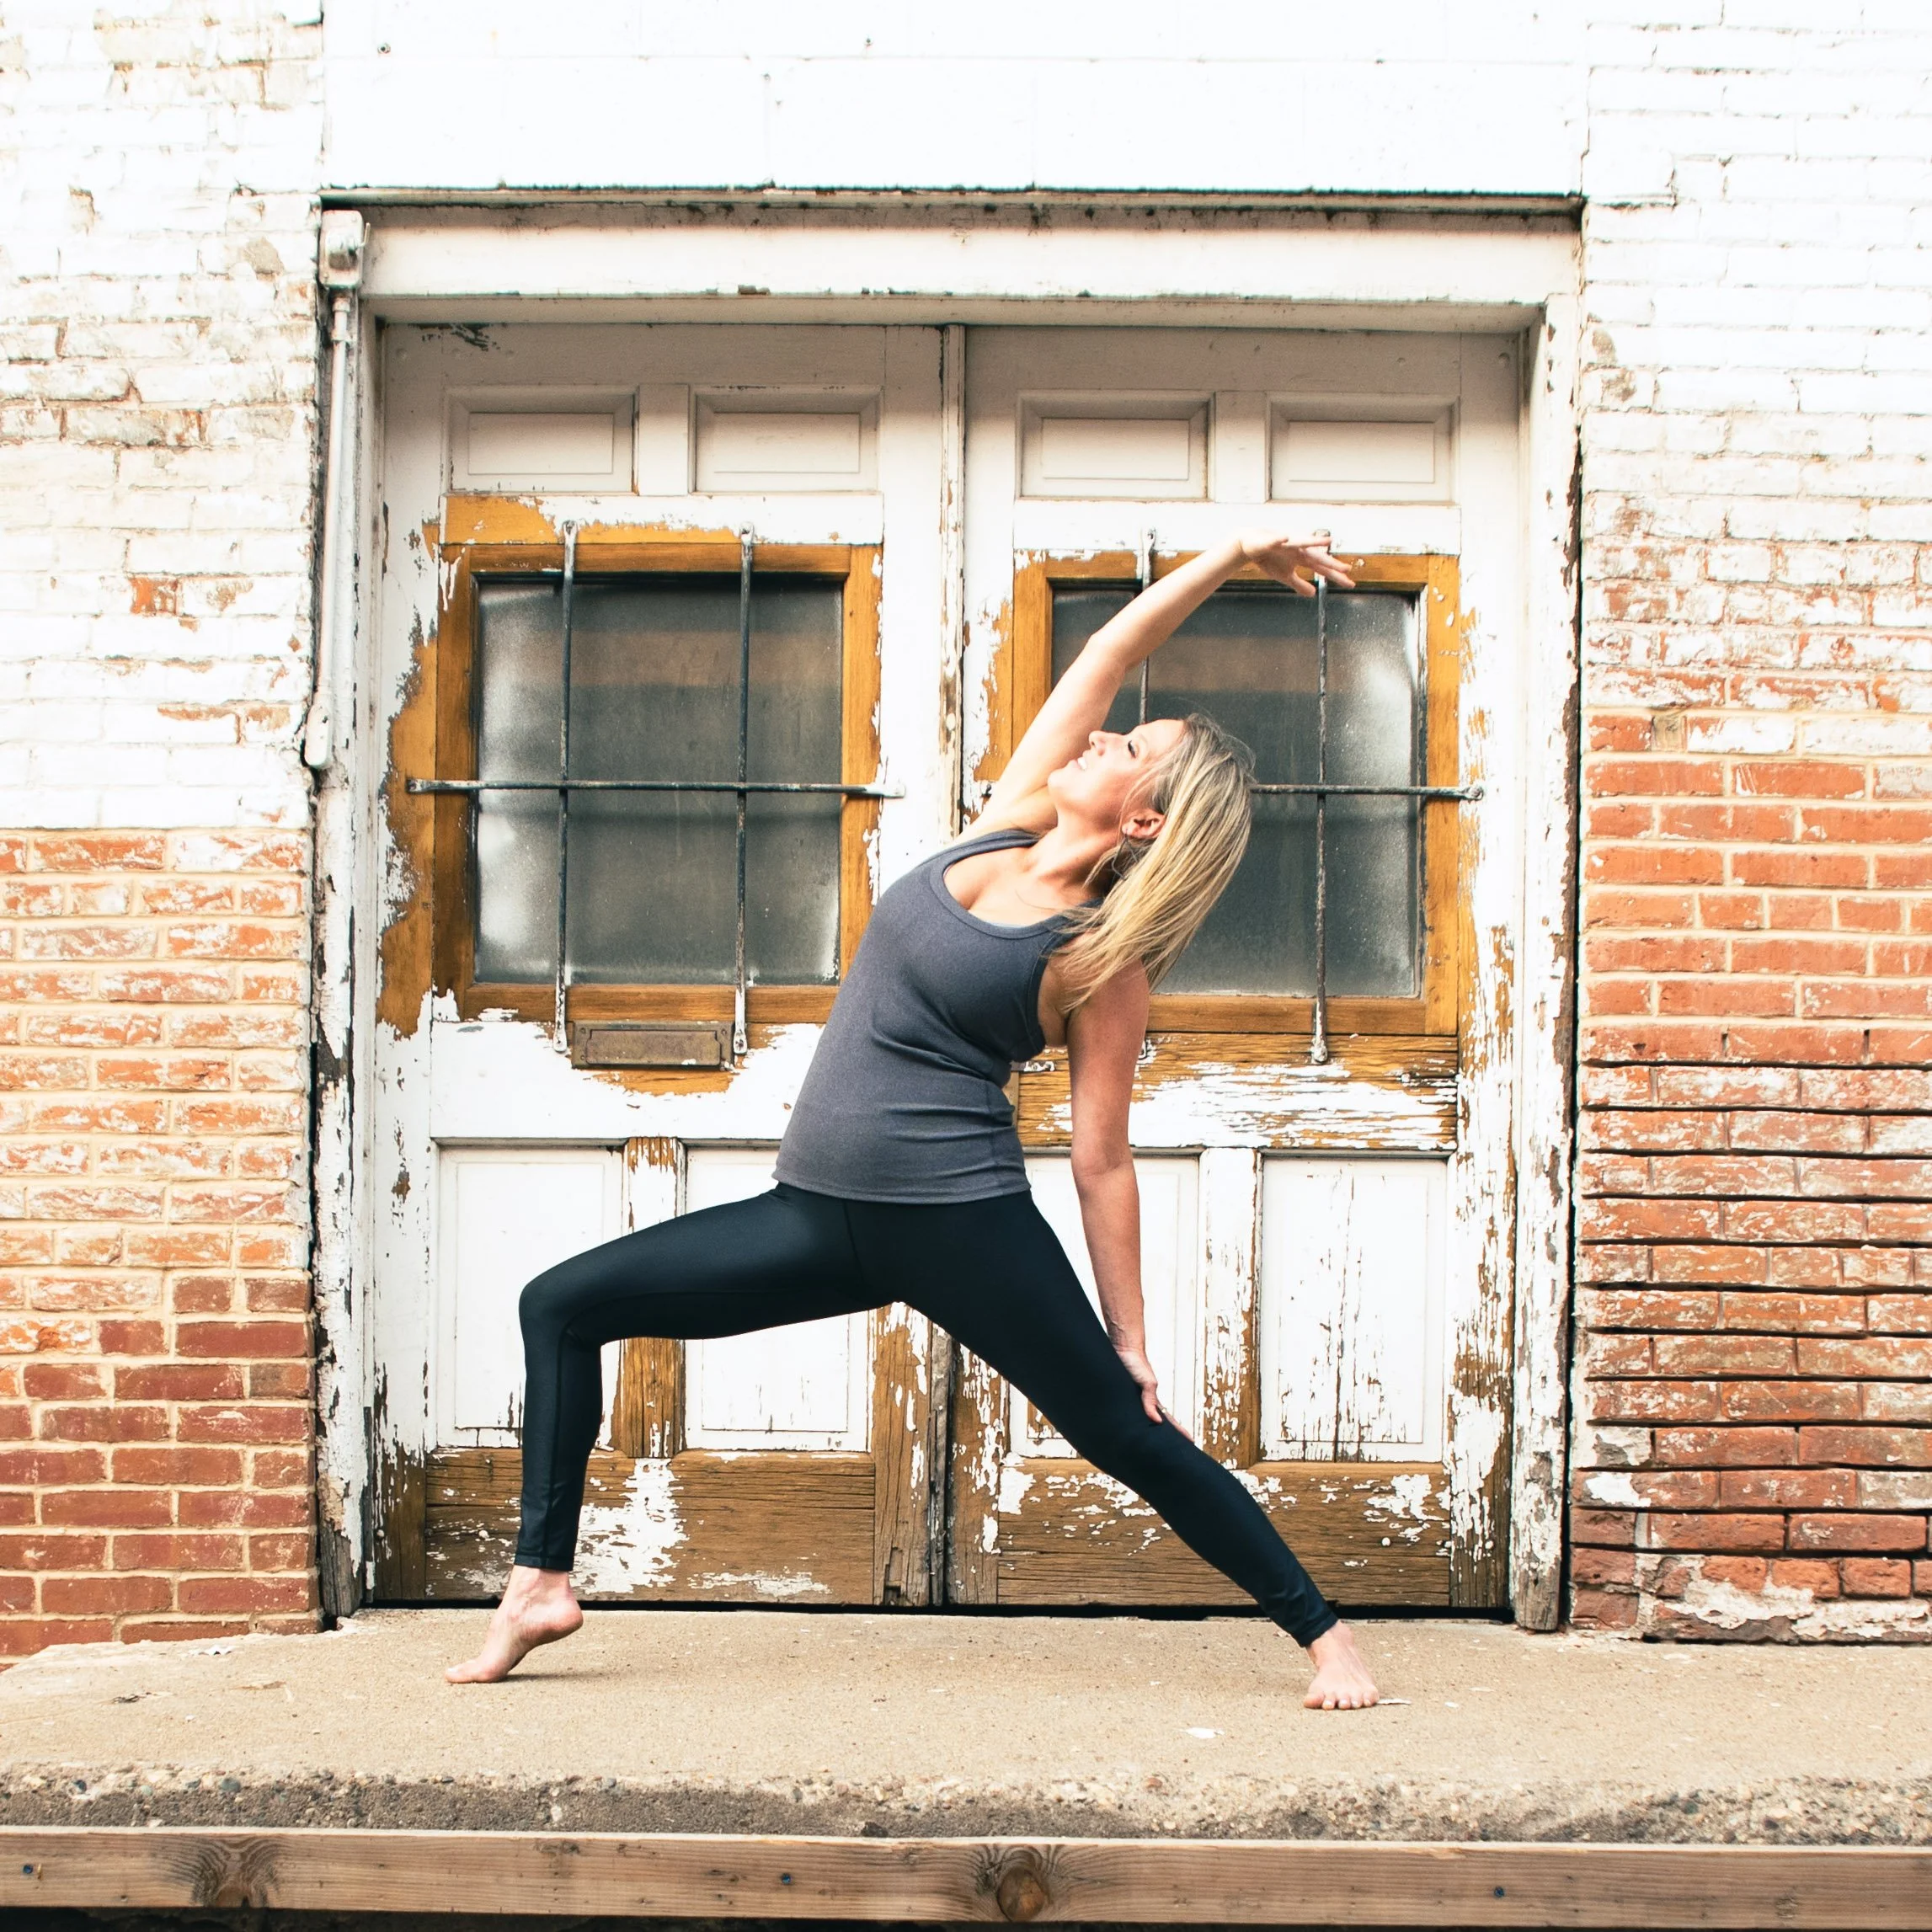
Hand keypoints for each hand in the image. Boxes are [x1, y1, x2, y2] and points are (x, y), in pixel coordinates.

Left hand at [1115, 1344, 1192, 1439]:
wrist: (1123, 1350)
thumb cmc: (1136, 1364)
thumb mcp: (1147, 1383)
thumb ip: (1150, 1401)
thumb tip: (1157, 1421)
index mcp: (1153, 1401)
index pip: (1168, 1420)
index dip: (1178, 1431)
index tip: (1190, 1441)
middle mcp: (1144, 1404)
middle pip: (1156, 1424)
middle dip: (1164, 1437)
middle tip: (1170, 1450)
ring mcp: (1133, 1402)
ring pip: (1141, 1421)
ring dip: (1145, 1432)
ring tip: (1148, 1446)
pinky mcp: (1120, 1400)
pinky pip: (1126, 1414)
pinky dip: (1128, 1423)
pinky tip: (1125, 1431)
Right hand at [1235, 529, 1355, 597]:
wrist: (1251, 545)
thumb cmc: (1270, 558)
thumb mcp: (1285, 576)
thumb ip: (1299, 584)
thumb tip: (1313, 594)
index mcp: (1303, 559)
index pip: (1323, 569)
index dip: (1336, 576)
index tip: (1350, 584)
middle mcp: (1299, 550)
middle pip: (1317, 557)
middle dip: (1330, 563)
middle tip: (1346, 569)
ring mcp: (1287, 543)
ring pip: (1302, 543)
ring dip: (1314, 542)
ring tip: (1327, 541)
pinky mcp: (1272, 540)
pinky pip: (1276, 540)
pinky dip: (1280, 539)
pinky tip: (1284, 538)